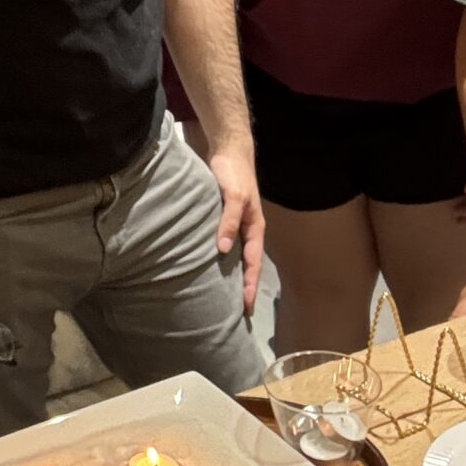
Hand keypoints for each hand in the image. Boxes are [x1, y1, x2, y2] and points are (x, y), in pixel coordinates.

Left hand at [205, 144, 266, 317]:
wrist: (229, 151)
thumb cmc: (234, 173)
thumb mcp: (234, 197)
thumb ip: (228, 221)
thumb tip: (222, 250)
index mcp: (254, 228)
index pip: (252, 264)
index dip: (249, 286)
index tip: (246, 308)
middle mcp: (247, 230)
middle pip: (246, 265)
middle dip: (244, 288)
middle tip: (238, 313)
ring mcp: (236, 225)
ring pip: (235, 256)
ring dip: (231, 276)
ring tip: (224, 298)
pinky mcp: (223, 219)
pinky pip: (223, 245)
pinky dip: (220, 259)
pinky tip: (210, 268)